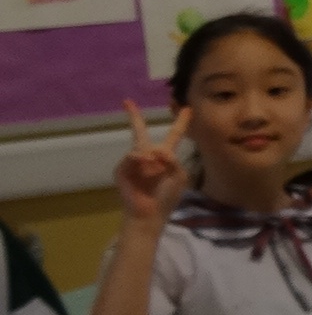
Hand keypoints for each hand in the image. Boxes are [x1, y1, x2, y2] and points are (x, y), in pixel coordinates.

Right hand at [113, 102, 189, 220]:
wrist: (150, 213)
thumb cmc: (166, 195)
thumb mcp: (179, 175)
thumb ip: (173, 160)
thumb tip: (156, 151)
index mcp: (165, 156)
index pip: (174, 135)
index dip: (181, 122)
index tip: (187, 108)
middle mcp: (148, 156)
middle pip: (140, 133)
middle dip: (134, 117)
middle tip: (127, 102)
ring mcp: (133, 162)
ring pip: (141, 146)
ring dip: (153, 158)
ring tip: (156, 171)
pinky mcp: (122, 170)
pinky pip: (132, 157)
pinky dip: (141, 161)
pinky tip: (145, 165)